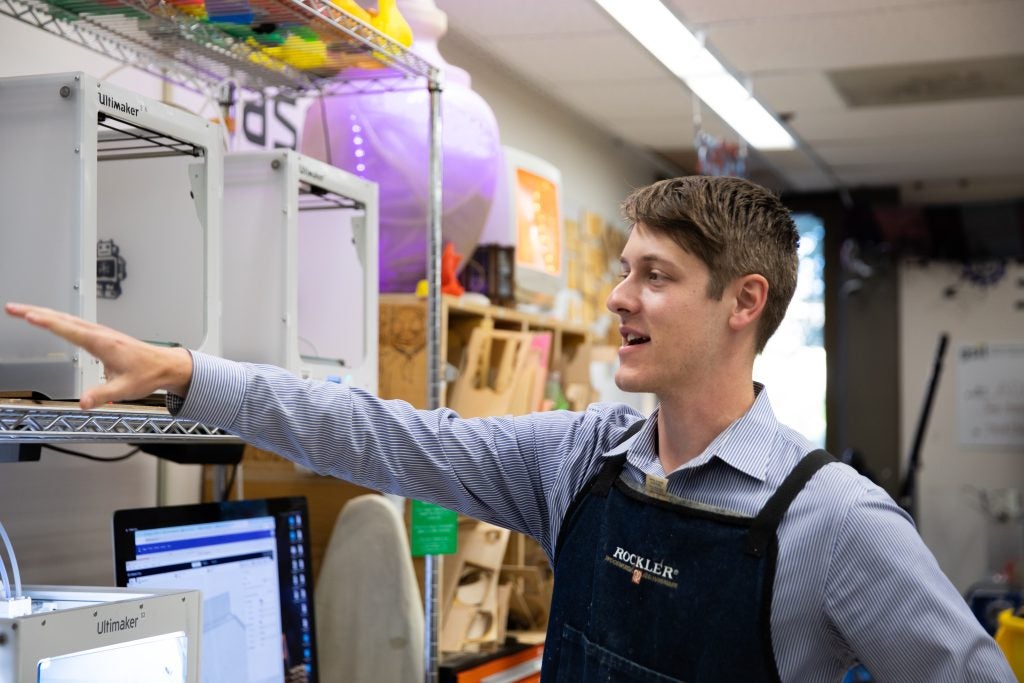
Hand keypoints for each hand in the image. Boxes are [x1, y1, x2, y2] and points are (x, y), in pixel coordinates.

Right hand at [4, 303, 192, 409]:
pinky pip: (73, 323)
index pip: (69, 330)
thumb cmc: (147, 374)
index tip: (28, 315)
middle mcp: (99, 334)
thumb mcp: (125, 389)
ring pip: (67, 318)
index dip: (48, 323)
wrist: (164, 365)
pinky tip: (47, 318)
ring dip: (43, 312)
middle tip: (11, 308)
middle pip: (62, 319)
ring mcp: (100, 333)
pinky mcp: (100, 335)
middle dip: (35, 312)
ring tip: (20, 311)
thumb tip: (83, 403)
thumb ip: (103, 395)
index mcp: (102, 343)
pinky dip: (56, 318)